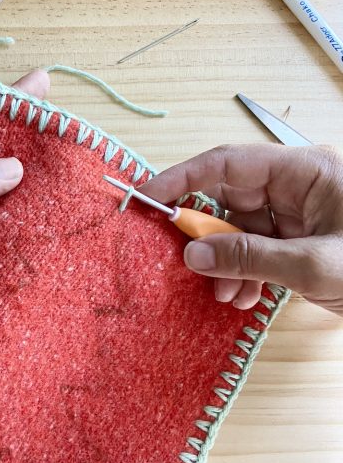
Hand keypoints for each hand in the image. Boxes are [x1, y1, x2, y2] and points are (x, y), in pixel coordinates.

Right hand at [139, 144, 342, 314]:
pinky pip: (255, 251)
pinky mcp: (297, 241)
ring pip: (238, 231)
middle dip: (207, 234)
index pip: (226, 164)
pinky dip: (243, 274)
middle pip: (228, 199)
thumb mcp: (316, 264)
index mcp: (303, 171)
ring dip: (226, 263)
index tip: (146, 197)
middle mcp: (294, 188)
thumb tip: (192, 255)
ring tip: (227, 294)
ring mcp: (295, 215)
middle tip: (188, 262)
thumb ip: (250, 258)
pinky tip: (245, 297)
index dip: (181, 178)